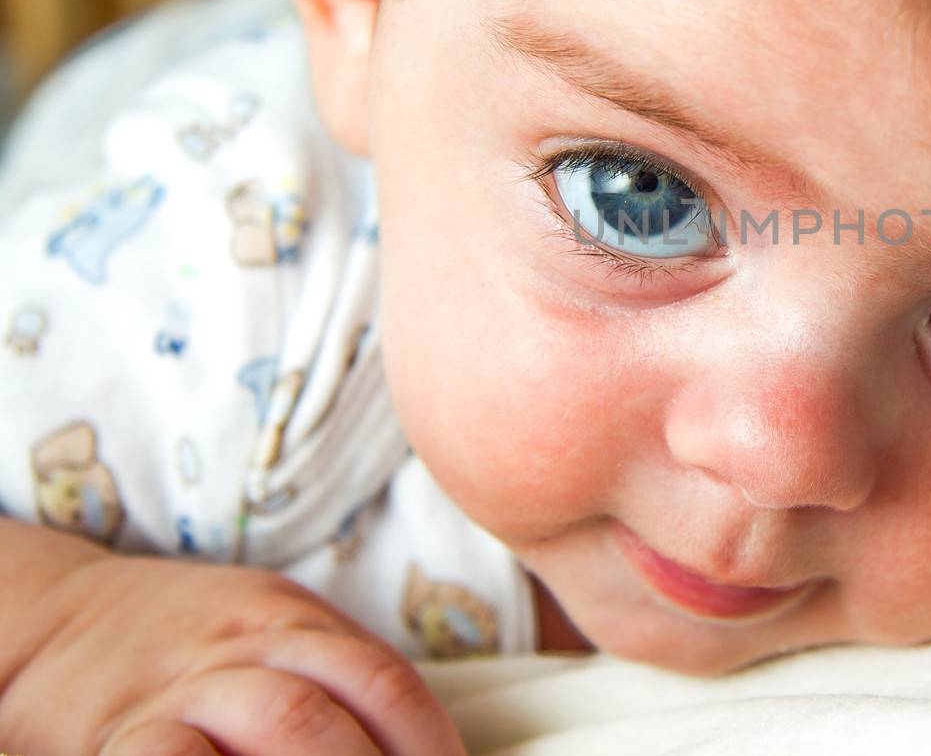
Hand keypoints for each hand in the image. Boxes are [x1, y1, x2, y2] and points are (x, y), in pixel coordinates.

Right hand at [0, 552, 466, 755]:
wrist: (55, 625)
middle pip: (321, 711)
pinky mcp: (118, 739)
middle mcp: (238, 653)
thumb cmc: (196, 649)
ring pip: (271, 722)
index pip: (382, 680)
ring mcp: (177, 696)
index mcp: (292, 624)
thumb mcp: (273, 635)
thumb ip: (342, 683)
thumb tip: (438, 750)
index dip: (428, 742)